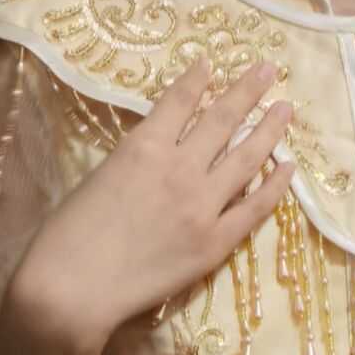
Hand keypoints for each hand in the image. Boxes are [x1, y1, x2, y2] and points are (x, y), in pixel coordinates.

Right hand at [6, 55, 295, 349]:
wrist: (71, 291)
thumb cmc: (66, 236)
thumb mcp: (97, 177)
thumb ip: (135, 160)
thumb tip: (161, 151)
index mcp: (143, 147)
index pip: (178, 101)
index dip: (197, 80)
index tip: (211, 63)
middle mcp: (180, 168)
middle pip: (222, 119)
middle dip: (246, 90)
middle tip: (266, 70)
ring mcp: (203, 206)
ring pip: (247, 157)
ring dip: (269, 129)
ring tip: (286, 107)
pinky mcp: (216, 243)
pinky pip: (255, 208)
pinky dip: (275, 186)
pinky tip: (289, 167)